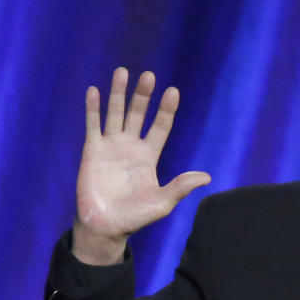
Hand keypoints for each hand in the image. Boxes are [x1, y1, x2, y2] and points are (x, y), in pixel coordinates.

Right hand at [73, 67, 210, 264]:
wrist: (106, 227)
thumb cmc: (135, 217)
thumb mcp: (163, 202)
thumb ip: (181, 186)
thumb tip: (206, 177)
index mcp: (149, 156)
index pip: (160, 127)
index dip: (166, 110)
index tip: (173, 92)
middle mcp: (130, 147)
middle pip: (138, 114)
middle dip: (143, 95)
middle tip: (149, 75)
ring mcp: (110, 147)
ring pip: (115, 113)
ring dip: (118, 93)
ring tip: (123, 71)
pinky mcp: (92, 151)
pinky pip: (93, 125)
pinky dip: (93, 108)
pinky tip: (95, 90)